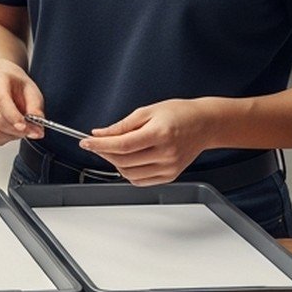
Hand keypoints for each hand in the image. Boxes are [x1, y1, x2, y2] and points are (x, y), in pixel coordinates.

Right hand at [0, 62, 43, 146]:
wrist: (4, 83)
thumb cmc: (18, 87)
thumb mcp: (33, 93)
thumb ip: (36, 110)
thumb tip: (37, 131)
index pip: (2, 101)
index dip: (14, 117)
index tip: (25, 128)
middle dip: (16, 131)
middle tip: (30, 132)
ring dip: (9, 136)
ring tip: (18, 129)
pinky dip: (1, 140)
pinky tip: (8, 132)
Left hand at [80, 98, 229, 183]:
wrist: (205, 124)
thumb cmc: (180, 114)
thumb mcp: (148, 111)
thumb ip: (122, 125)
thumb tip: (100, 133)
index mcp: (160, 134)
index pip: (122, 145)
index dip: (100, 145)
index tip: (86, 142)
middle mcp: (166, 153)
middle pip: (123, 161)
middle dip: (104, 153)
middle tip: (96, 144)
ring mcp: (169, 167)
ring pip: (129, 174)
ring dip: (114, 163)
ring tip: (112, 150)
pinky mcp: (170, 176)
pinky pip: (140, 180)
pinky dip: (128, 172)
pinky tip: (126, 160)